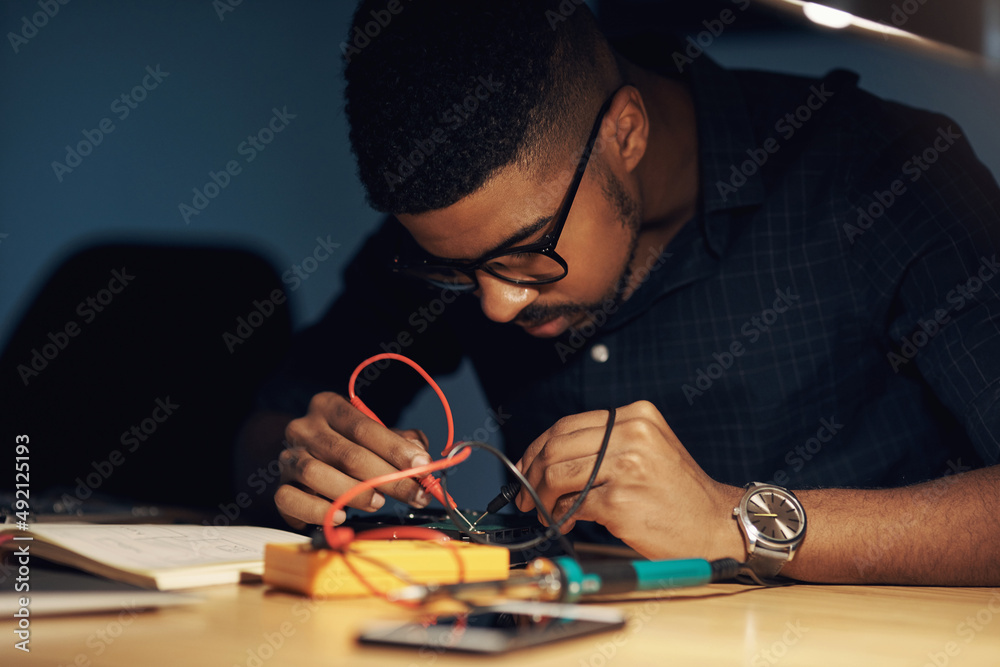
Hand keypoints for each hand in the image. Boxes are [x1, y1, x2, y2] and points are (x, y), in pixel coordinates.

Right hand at [274, 392, 432, 528]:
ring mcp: (288, 457)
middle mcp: (304, 428)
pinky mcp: (280, 487)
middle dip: (388, 477)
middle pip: (346, 453)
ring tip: (379, 503)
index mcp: (328, 407)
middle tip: (415, 495)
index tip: (423, 466)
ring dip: (354, 492)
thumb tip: (421, 458)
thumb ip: (401, 442)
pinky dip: (318, 510)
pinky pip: (292, 500)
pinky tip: (340, 516)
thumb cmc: (349, 447)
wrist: (306, 461)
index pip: (364, 426)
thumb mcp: (376, 436)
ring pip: (316, 473)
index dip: (396, 448)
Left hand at [516, 400, 744, 560]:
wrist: (715, 524)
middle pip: (557, 447)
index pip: (567, 425)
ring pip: (558, 474)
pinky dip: (561, 516)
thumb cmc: (677, 493)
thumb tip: (546, 458)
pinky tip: (567, 523)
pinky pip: (573, 505)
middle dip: (532, 474)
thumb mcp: (648, 449)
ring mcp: (627, 466)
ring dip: (543, 497)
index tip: (526, 466)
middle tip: (527, 495)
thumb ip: (604, 445)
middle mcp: (632, 434)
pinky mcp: (621, 499)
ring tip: (546, 512)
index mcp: (635, 416)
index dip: (537, 447)